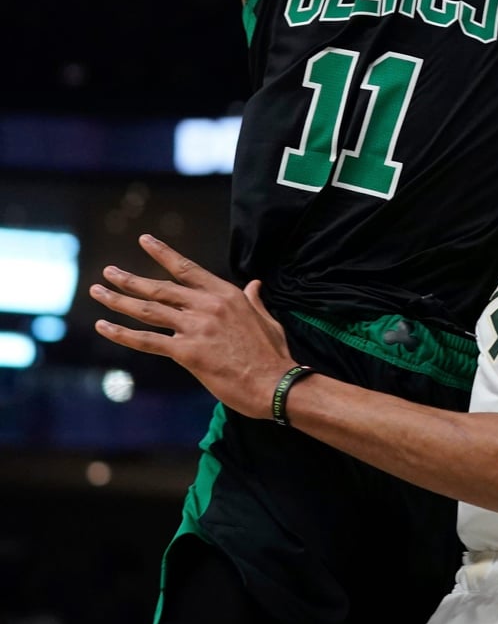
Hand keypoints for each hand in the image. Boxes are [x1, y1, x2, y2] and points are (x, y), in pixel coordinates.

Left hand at [90, 233, 295, 419]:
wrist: (274, 382)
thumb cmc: (272, 353)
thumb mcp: (266, 318)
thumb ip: (254, 300)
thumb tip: (255, 285)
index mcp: (227, 294)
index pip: (187, 269)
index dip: (163, 254)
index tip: (145, 241)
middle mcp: (207, 305)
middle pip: (160, 288)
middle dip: (130, 279)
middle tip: (108, 272)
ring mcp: (196, 327)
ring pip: (148, 310)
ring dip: (119, 300)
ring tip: (98, 292)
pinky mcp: (187, 352)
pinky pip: (147, 341)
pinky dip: (122, 333)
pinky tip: (103, 326)